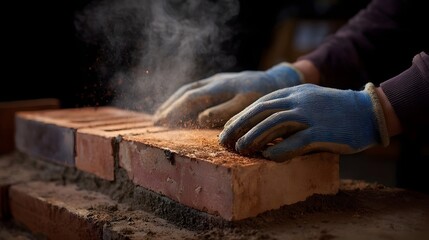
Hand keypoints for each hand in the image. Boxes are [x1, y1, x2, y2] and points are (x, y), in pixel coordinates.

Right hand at [154, 62, 302, 127]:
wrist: (277, 80)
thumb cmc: (263, 95)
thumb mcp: (246, 104)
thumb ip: (223, 111)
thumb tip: (199, 117)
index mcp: (219, 86)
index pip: (190, 98)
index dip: (175, 110)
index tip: (162, 122)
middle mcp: (215, 81)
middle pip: (186, 92)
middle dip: (170, 106)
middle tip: (155, 121)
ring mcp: (217, 80)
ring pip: (190, 89)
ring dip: (175, 101)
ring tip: (162, 115)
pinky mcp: (220, 82)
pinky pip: (197, 89)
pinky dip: (185, 99)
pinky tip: (182, 107)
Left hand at [219, 83, 389, 160]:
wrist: (368, 112)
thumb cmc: (334, 111)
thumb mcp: (308, 101)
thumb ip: (287, 109)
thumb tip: (263, 130)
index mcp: (293, 93)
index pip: (259, 103)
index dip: (240, 117)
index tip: (226, 130)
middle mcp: (299, 101)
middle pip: (261, 111)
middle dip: (239, 126)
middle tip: (224, 141)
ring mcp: (311, 115)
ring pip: (275, 123)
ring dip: (254, 137)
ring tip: (239, 150)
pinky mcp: (322, 132)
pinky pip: (297, 141)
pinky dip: (280, 150)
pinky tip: (267, 158)